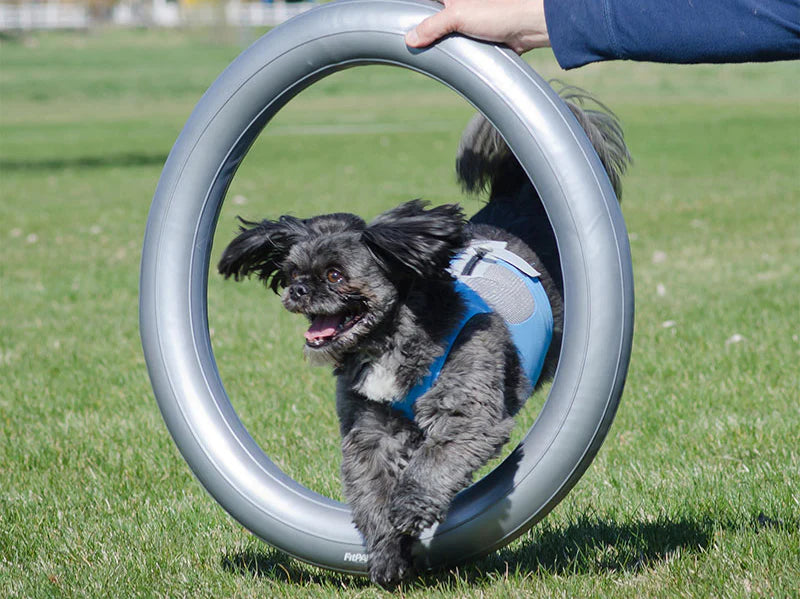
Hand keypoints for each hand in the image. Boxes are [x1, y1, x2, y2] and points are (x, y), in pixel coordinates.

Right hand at [404, 0, 550, 54]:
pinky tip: (449, 57)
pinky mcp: (479, 32)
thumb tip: (410, 39)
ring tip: (427, 51)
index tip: (402, 21)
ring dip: (440, 41)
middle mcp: (460, 2)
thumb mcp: (457, 16)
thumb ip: (432, 26)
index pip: (425, 2)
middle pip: (434, 15)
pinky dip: (454, 49)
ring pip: (446, 30)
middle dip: (424, 28)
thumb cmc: (500, 11)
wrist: (530, 26)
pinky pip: (459, 41)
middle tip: (412, 42)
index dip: (414, 10)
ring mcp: (470, 17)